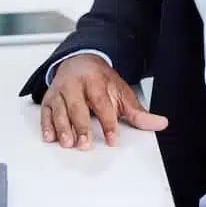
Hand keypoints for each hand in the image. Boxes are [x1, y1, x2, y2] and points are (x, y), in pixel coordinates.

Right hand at [41, 54, 167, 148]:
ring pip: (59, 110)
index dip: (108, 122)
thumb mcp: (121, 92)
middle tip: (84, 145)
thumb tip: (159, 123)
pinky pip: (45, 112)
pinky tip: (51, 137)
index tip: (112, 139)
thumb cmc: (100, 80)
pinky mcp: (48, 99)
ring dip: (62, 127)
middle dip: (81, 126)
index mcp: (95, 80)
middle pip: (77, 106)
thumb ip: (138, 112)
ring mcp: (60, 91)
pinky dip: (47, 125)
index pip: (102, 102)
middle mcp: (75, 84)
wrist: (80, 61)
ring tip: (68, 143)